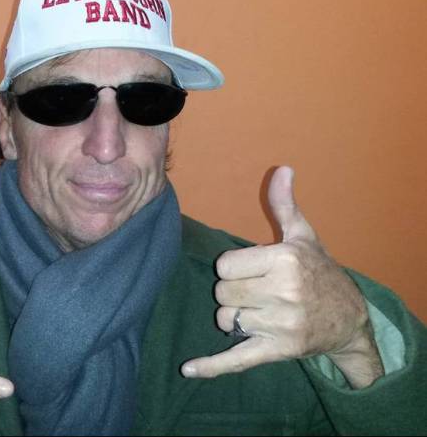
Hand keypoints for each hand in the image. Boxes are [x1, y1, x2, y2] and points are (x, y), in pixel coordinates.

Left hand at [181, 166, 382, 387]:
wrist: (350, 318)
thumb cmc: (320, 272)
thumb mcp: (304, 237)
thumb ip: (285, 206)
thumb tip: (282, 169)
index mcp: (285, 260)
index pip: (225, 265)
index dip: (233, 268)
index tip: (251, 270)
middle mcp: (284, 292)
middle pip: (222, 293)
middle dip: (233, 292)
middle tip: (257, 292)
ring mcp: (280, 324)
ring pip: (225, 320)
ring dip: (234, 317)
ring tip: (260, 312)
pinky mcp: (277, 350)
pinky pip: (236, 359)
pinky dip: (211, 366)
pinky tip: (188, 369)